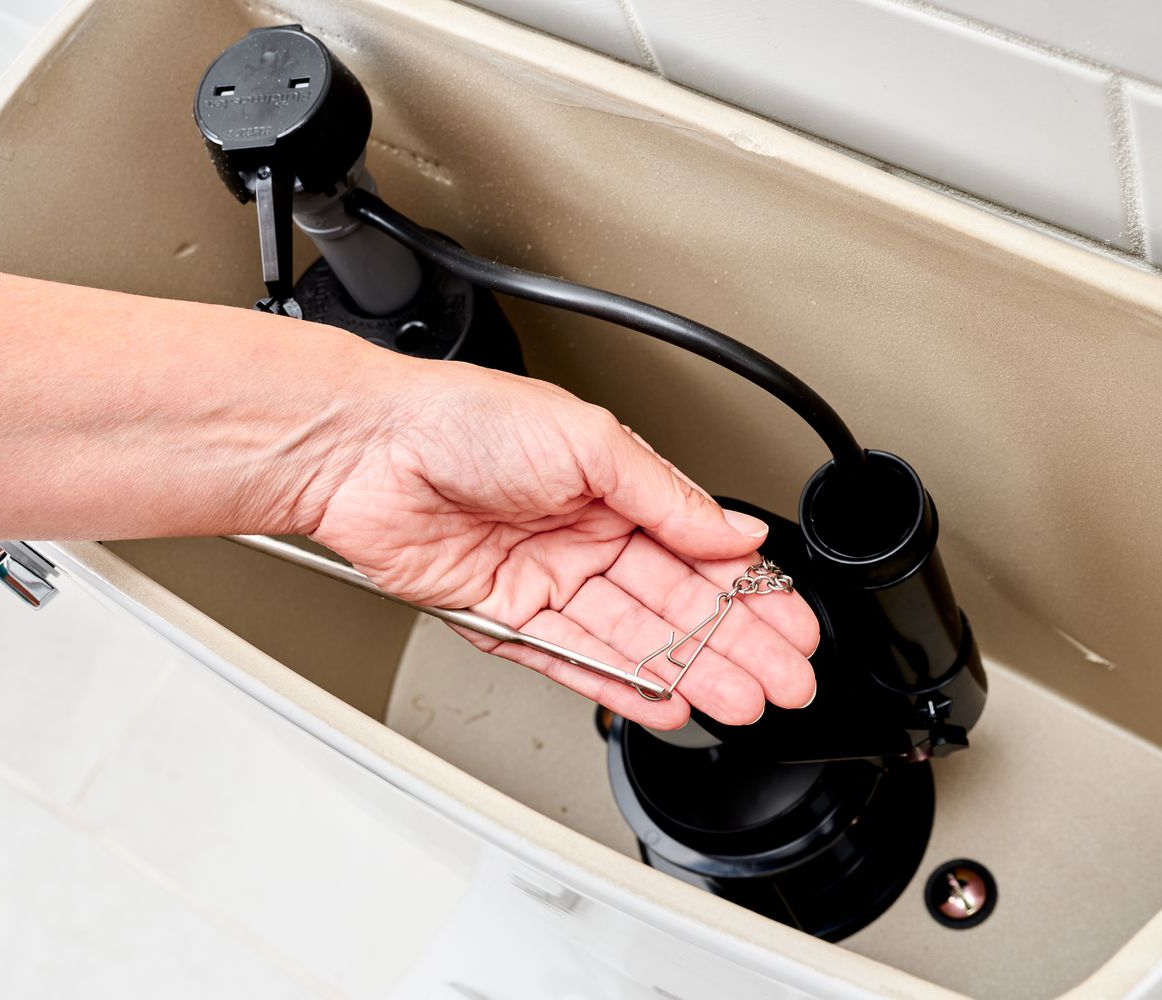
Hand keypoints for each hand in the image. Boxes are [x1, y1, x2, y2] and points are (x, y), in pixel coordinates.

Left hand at [309, 360, 818, 728]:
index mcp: (610, 485)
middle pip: (675, 603)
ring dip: (690, 671)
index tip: (793, 623)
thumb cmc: (460, 418)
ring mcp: (545, 580)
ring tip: (741, 700)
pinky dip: (620, 684)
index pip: (697, 549)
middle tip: (786, 680)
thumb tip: (733, 530)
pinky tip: (665, 700)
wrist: (368, 449)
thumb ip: (665, 495)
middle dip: (735, 644)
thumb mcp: (587, 438)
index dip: (748, 590)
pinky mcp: (504, 619)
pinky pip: (573, 660)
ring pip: (633, 639)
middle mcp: (581, 535)